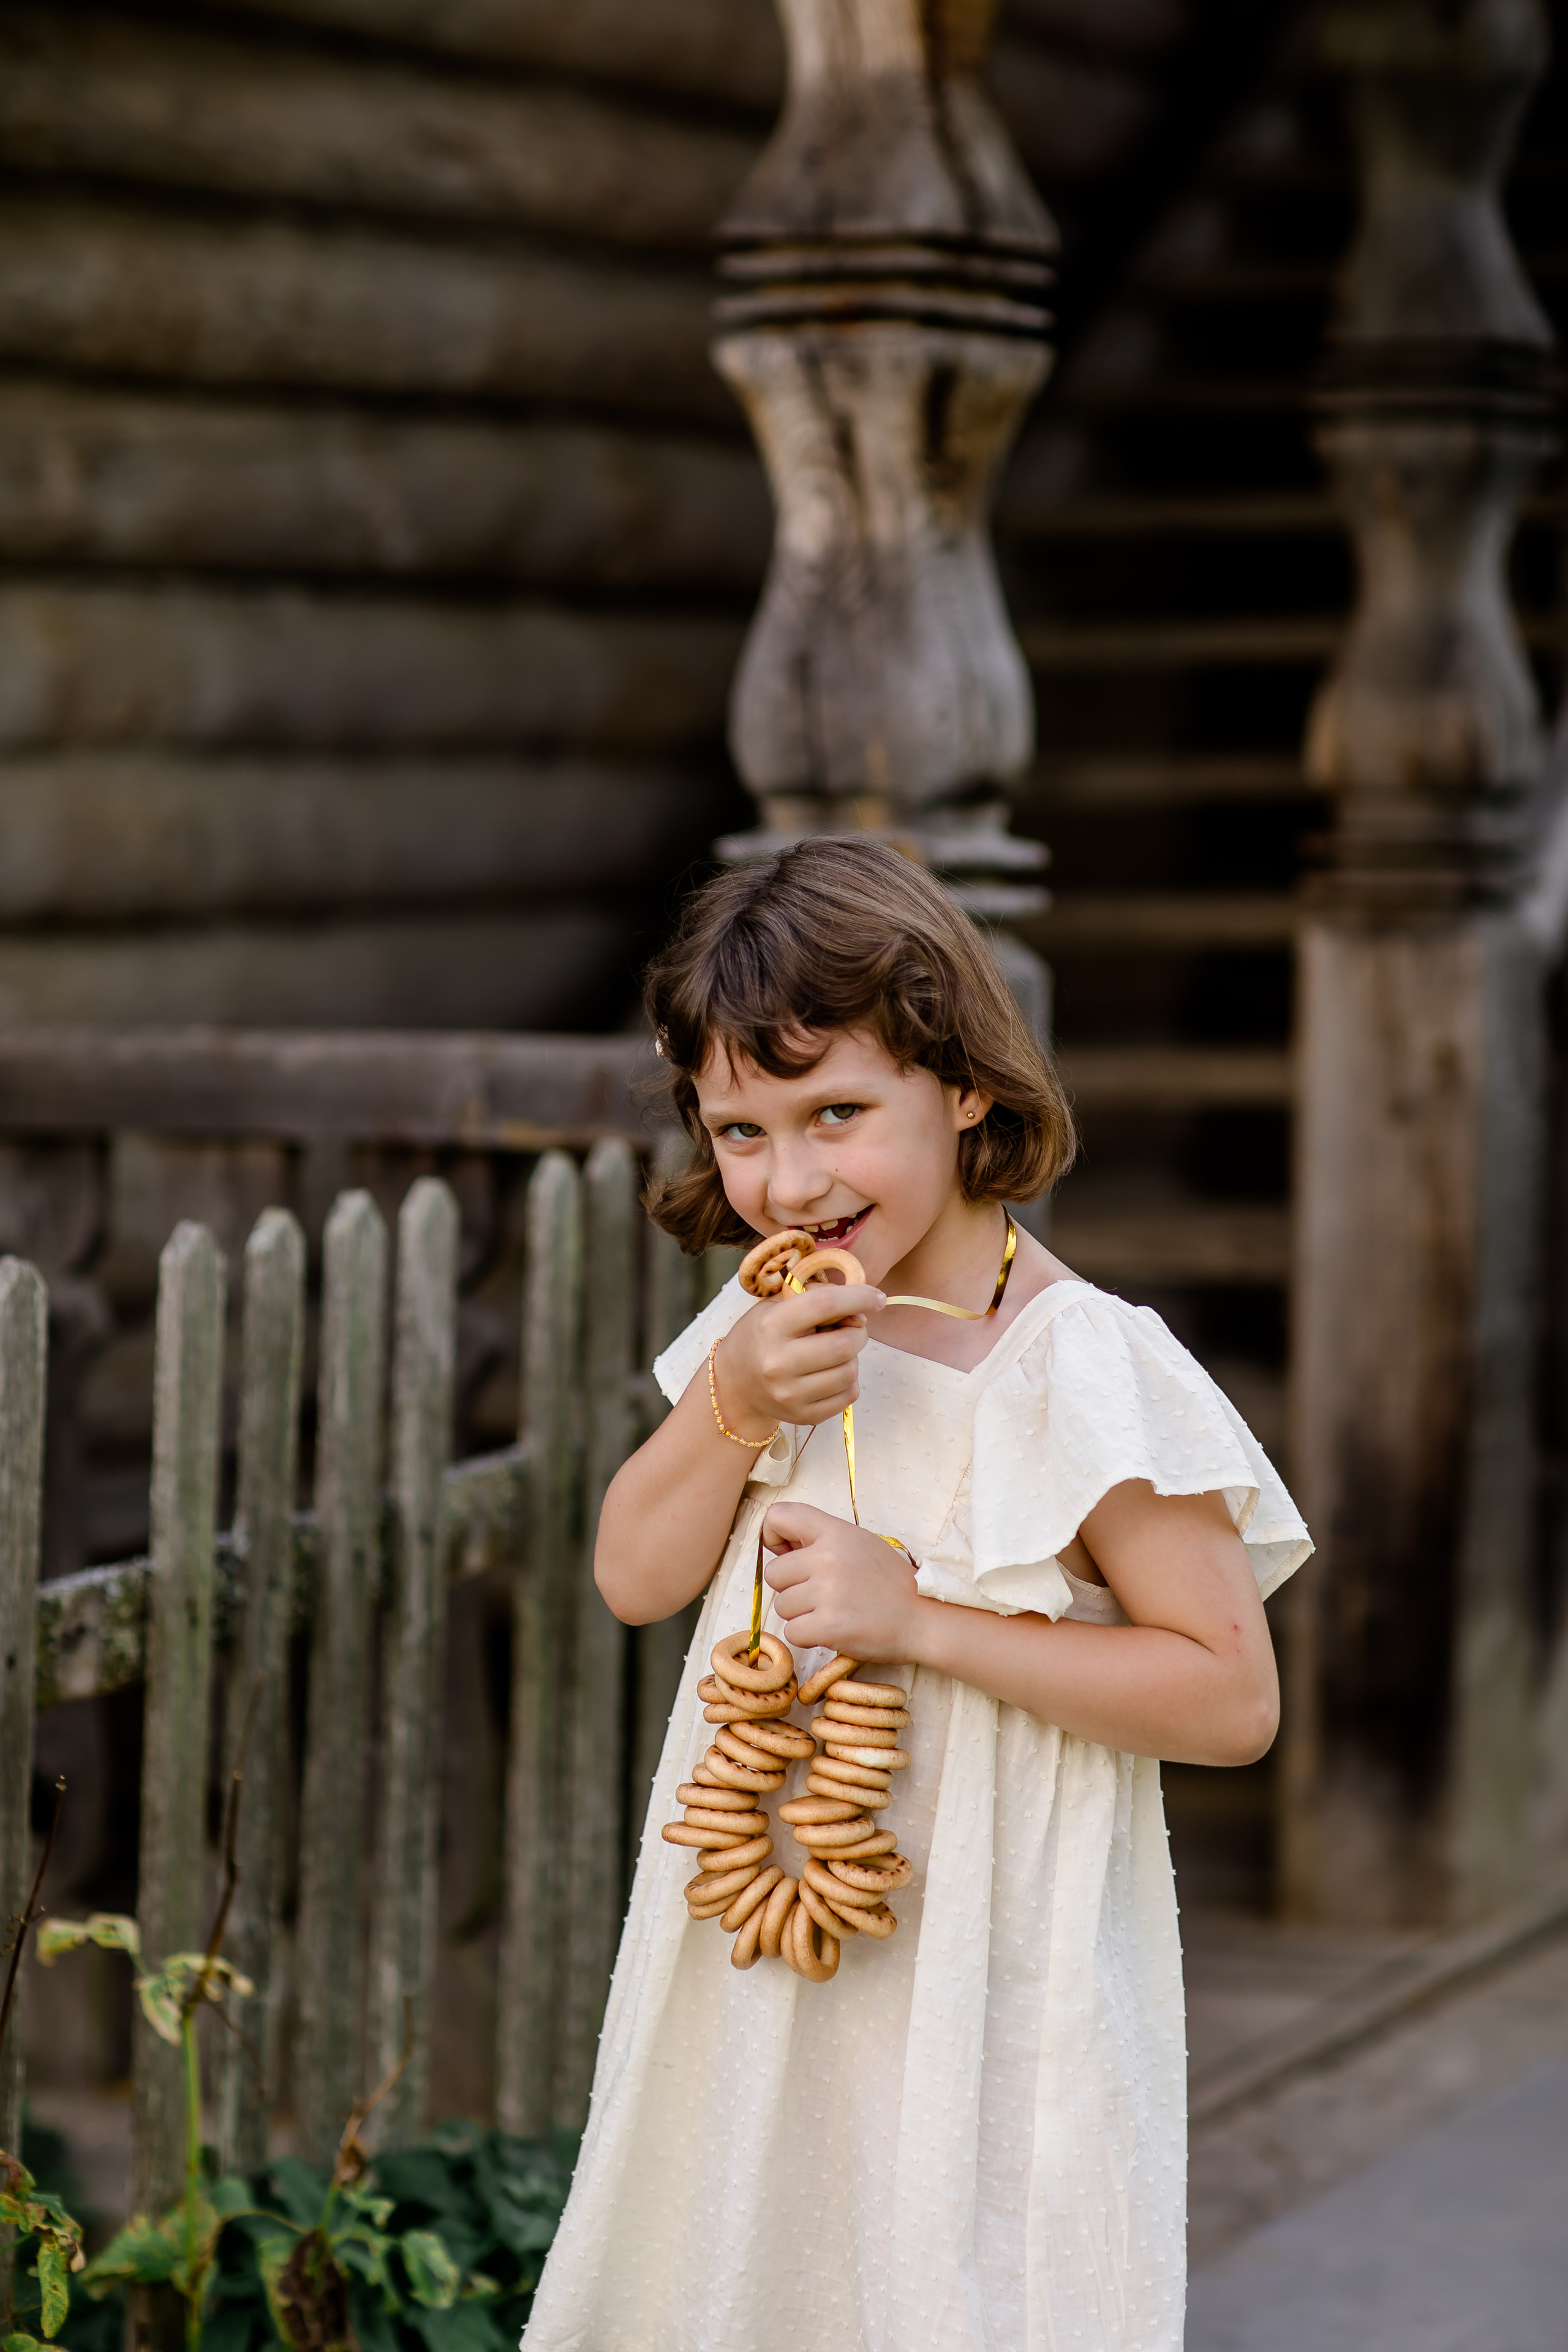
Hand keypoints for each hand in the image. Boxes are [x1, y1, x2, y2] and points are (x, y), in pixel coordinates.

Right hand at [715, 1282, 884, 1433]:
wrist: (734, 1384)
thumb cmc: (761, 1336)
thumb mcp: (777, 1306)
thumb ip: (817, 1297)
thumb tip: (861, 1312)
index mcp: (770, 1326)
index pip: (825, 1304)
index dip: (859, 1297)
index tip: (877, 1297)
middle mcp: (777, 1363)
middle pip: (844, 1344)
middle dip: (858, 1332)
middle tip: (851, 1327)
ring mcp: (790, 1394)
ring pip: (850, 1372)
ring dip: (852, 1357)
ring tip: (835, 1352)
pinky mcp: (802, 1416)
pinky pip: (848, 1396)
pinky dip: (848, 1381)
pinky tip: (831, 1372)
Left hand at [762, 1499, 920, 1661]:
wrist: (924, 1618)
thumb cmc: (890, 1582)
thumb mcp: (859, 1544)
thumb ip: (821, 1540)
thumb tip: (780, 1549)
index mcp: (835, 1532)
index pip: (778, 1516)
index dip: (773, 1537)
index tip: (790, 1554)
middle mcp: (827, 1557)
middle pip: (773, 1573)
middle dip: (791, 1587)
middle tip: (822, 1594)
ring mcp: (827, 1592)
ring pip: (781, 1606)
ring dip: (801, 1614)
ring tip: (833, 1611)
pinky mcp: (828, 1626)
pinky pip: (791, 1632)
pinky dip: (808, 1636)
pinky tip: (833, 1630)